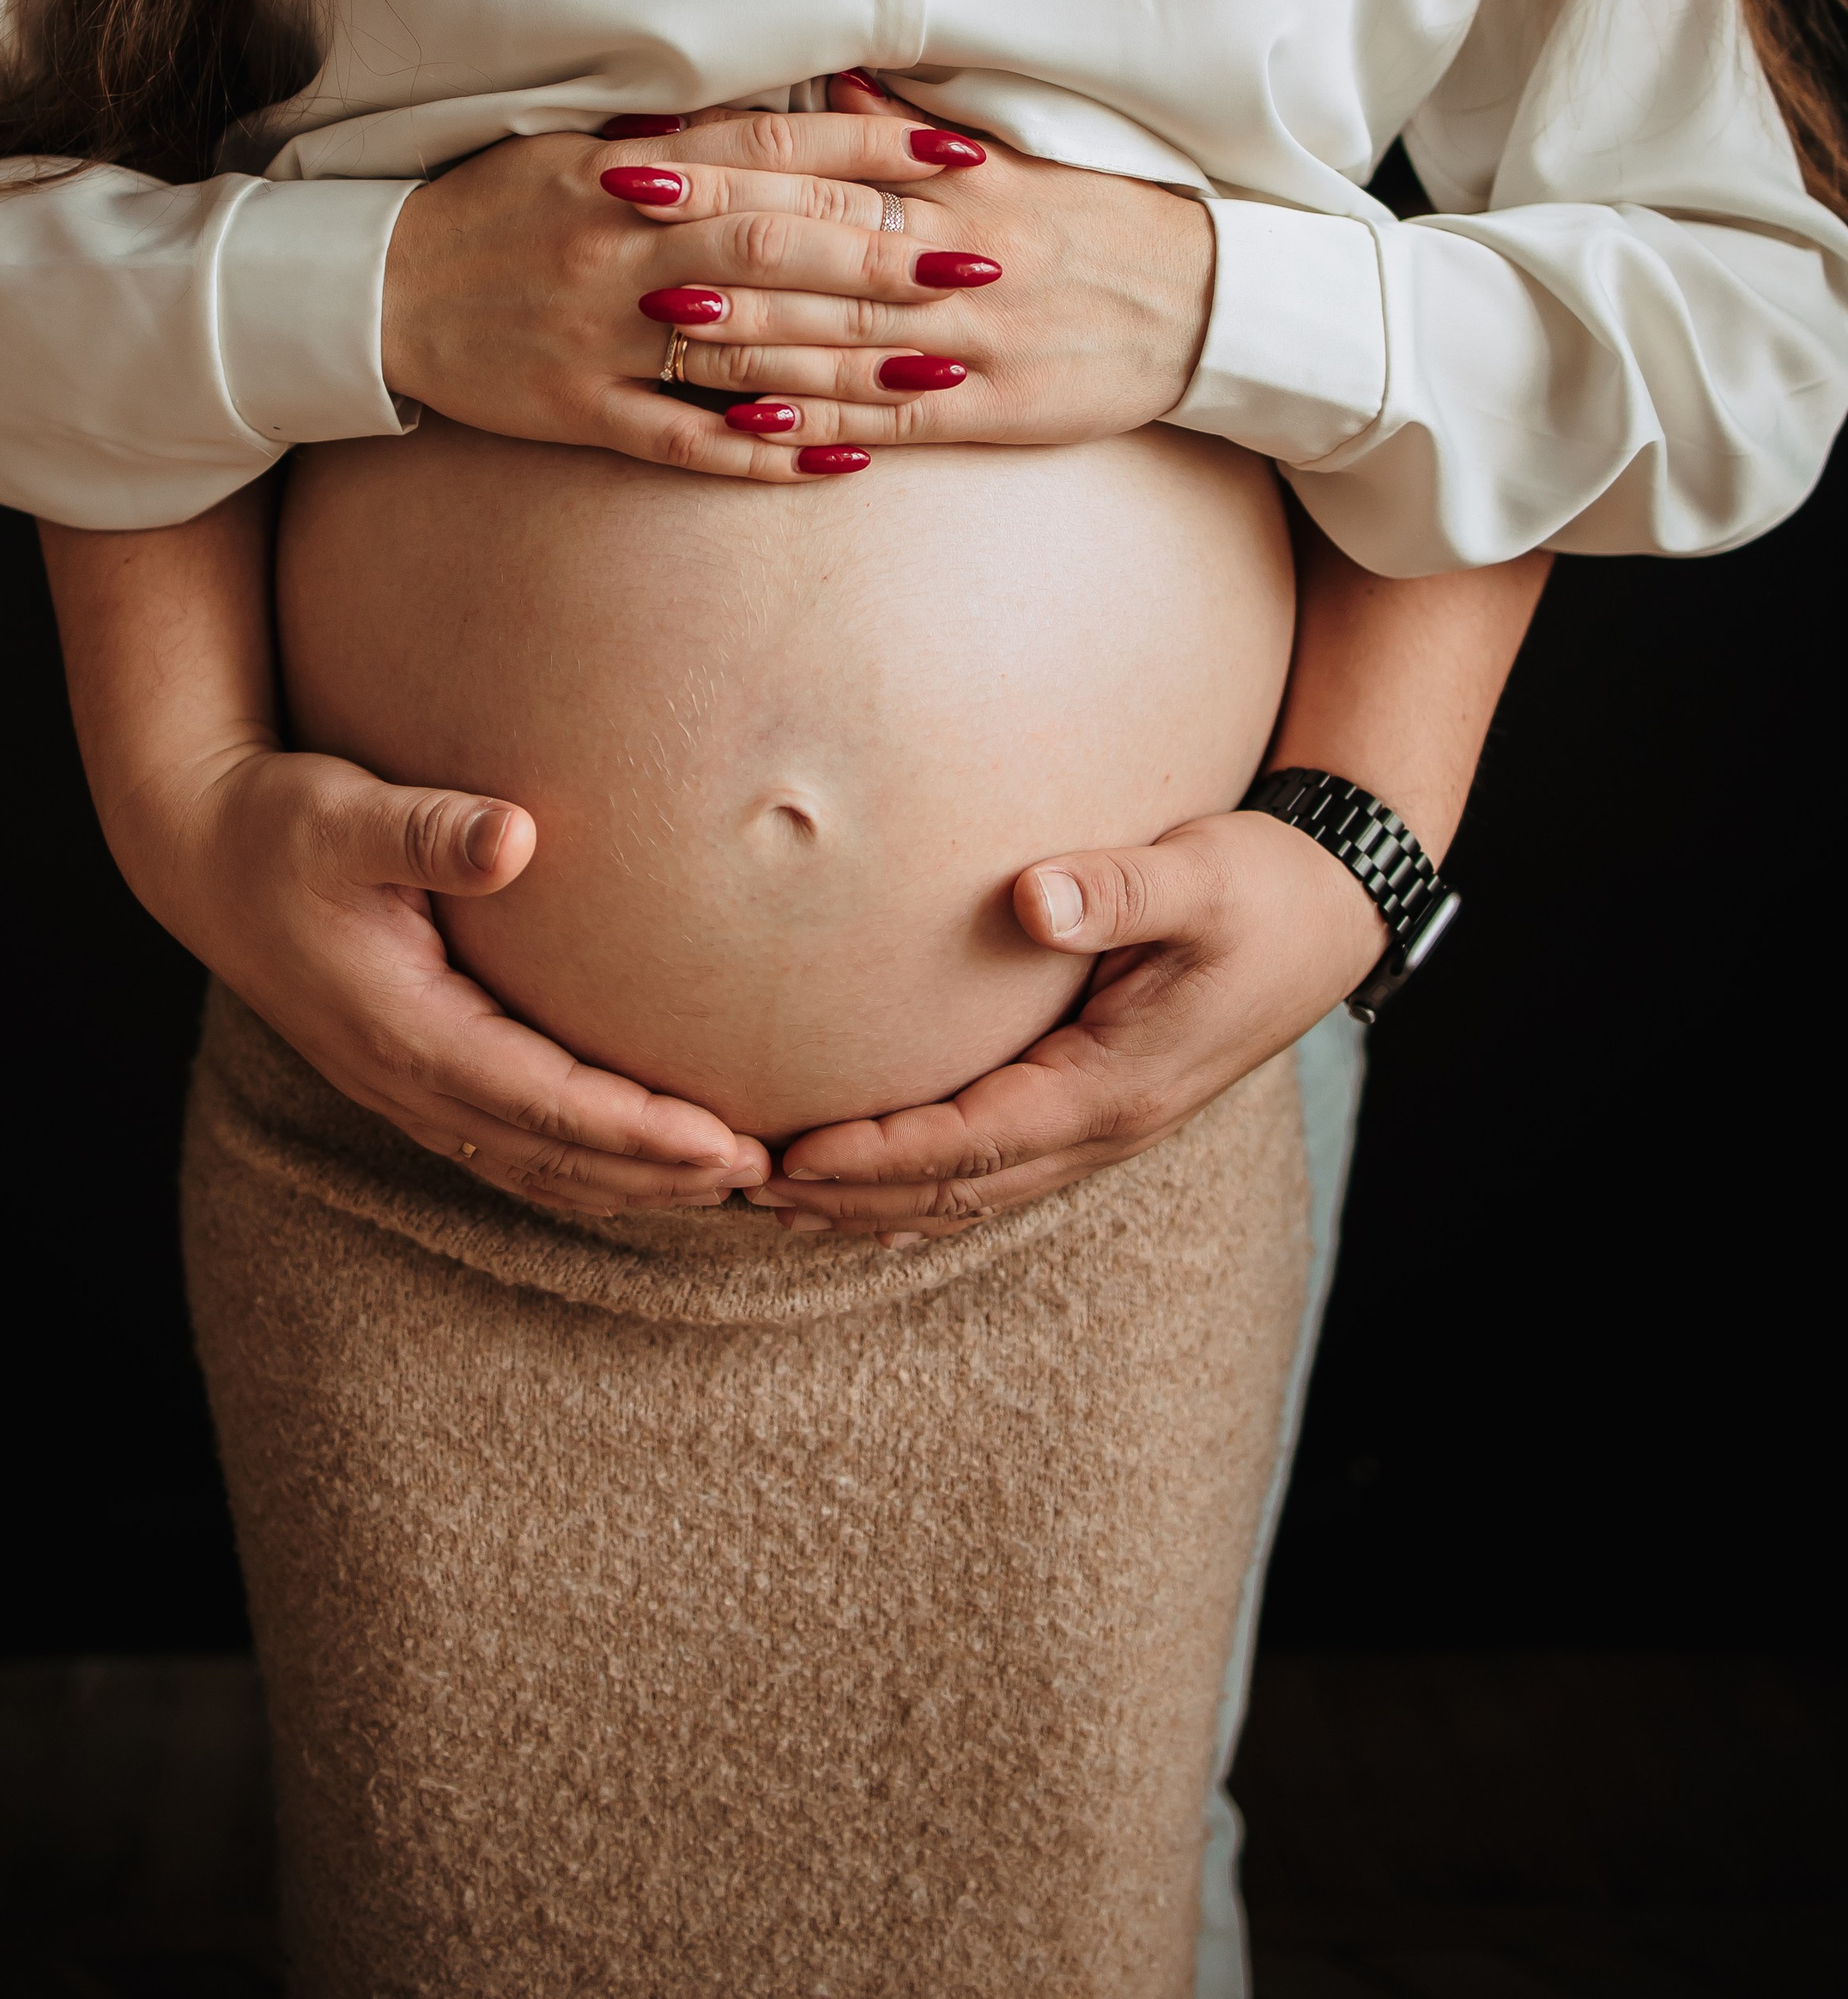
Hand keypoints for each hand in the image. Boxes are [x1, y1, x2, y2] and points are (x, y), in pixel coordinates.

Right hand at [132, 737, 770, 1217]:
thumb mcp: (345, 813)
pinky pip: (508, 1147)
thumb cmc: (280, 825)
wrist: (202, 857)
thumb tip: (516, 834)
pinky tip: (634, 1167)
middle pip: (552, 1156)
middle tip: (762, 1175)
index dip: (637, 1131)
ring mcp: (404, 1088)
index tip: (724, 1141)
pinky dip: (579, 1169)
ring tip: (723, 1183)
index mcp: (405, 1030)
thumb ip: (429, 828)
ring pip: (532, 1167)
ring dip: (627, 1184)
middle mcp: (406, 1079)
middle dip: (657, 1173)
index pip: (545, 1103)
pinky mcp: (409, 1075)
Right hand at [379, 101, 998, 479]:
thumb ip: (686, 139)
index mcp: (625, 173)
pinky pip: (681, 438)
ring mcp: (599, 335)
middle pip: (775, 247)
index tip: (956, 156)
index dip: (866, 150)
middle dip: (885, 257)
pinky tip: (841, 462)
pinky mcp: (576, 410)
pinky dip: (761, 455)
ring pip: (746, 348)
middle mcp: (621, 248)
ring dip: (850, 361)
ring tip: (945, 369)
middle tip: (982, 266)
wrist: (374, 290)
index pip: (768, 149)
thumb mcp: (576, 146)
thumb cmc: (495, 209)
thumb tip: (801, 110)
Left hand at [603, 69, 1214, 450]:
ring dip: (744, 334)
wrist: (1209, 305)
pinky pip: (888, 420)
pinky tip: (747, 427)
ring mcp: (972, 342)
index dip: (728, 167)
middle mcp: (959, 260)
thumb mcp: (1018, 160)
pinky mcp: (991, 411)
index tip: (649, 157)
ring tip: (658, 326)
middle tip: (622, 233)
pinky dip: (816, 423)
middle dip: (714, 241)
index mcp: (961, 186)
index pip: (824, 172)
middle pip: (817, 249)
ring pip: (839, 338)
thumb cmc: (1102, 223)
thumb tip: (831, 88)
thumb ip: (916, 135)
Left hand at [744, 809, 1382, 1242]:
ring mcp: (1105, 1127)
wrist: (1337, 912)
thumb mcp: (1199, 875)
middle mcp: (1105, 1126)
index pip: (971, 1142)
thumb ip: (1117, 889)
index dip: (877, 1156)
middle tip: (744, 1192)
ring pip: (974, 1195)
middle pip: (957, 1192)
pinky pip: (999, 1171)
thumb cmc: (1263, 887)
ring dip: (878, 1207)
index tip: (790, 1155)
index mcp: (1113, 1086)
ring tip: (780, 1206)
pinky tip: (872, 1192)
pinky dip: (927, 1190)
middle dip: (851, 1199)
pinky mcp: (1101, 1105)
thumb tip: (1031, 900)